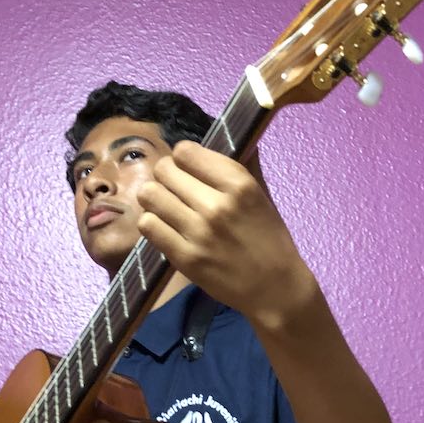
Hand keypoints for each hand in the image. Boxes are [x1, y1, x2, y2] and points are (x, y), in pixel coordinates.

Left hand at [137, 143, 315, 327]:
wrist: (275, 289)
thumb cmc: (270, 239)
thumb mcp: (262, 196)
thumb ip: (244, 165)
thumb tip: (232, 133)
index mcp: (239, 184)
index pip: (186, 152)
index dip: (183, 158)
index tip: (188, 169)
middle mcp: (216, 205)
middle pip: (164, 170)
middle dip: (166, 176)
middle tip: (175, 189)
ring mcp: (198, 232)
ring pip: (150, 195)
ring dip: (155, 198)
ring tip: (167, 207)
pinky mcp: (184, 257)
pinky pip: (148, 225)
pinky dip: (153, 223)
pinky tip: (166, 227)